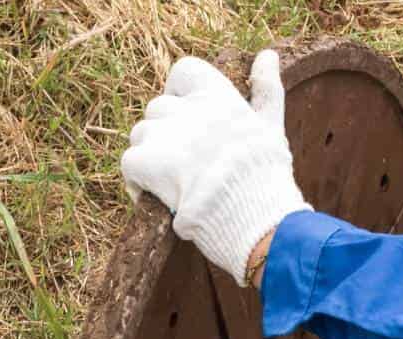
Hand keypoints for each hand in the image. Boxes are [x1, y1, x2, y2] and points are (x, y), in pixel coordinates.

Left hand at [120, 51, 307, 284]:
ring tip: (175, 184)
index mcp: (218, 96)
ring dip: (152, 158)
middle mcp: (188, 108)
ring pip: (141, 136)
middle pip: (159, 109)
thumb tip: (268, 55)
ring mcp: (165, 134)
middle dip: (167, 134)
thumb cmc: (267, 178)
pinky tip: (160, 200)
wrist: (256, 219)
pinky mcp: (147, 162)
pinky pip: (130, 163)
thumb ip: (267, 89)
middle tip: (187, 165)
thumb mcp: (272, 128)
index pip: (184, 71)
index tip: (190, 118)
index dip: (180, 93)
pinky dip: (139, 183)